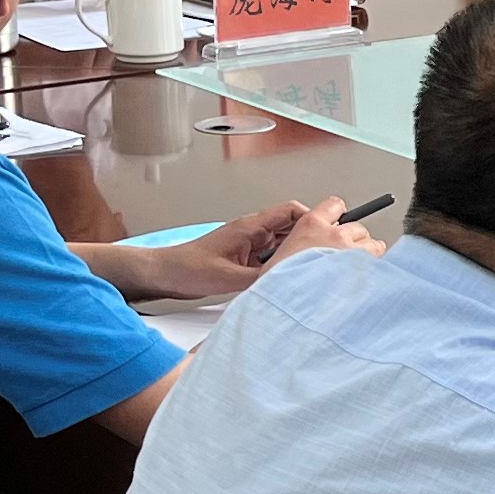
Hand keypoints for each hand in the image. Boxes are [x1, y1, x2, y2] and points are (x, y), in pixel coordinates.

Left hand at [135, 197, 375, 299]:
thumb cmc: (187, 268)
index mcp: (250, 226)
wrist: (163, 274)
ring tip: (307, 270)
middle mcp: (252, 232)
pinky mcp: (244, 258)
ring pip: (283, 243)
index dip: (314, 219)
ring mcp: (249, 244)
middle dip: (311, 238)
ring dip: (295, 255)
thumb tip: (288, 282)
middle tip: (328, 254)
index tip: (330, 232)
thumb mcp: (229, 278)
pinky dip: (281, 266)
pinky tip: (284, 280)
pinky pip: (272, 257)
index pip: (291, 211)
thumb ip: (261, 279)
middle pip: (292, 227)